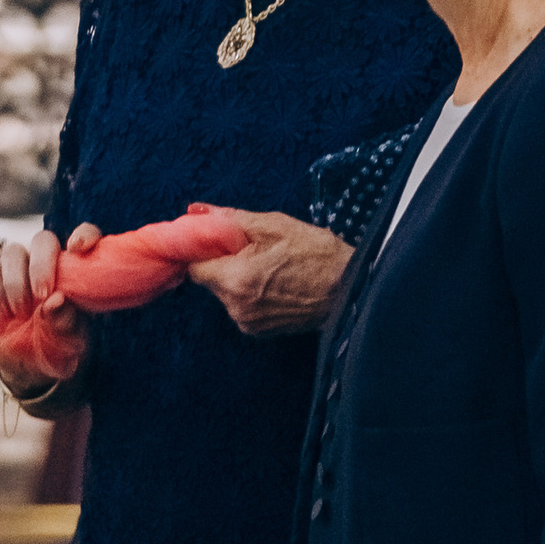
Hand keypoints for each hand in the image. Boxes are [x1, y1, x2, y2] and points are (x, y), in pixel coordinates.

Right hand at [0, 222, 97, 401]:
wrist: (27, 365)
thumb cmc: (56, 347)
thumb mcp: (68, 342)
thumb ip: (65, 321)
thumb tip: (56, 301)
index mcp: (75, 269)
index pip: (85, 236)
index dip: (84, 235)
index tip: (78, 248)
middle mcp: (46, 259)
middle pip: (42, 241)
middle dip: (40, 266)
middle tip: (41, 296)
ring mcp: (18, 265)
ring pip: (12, 252)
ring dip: (14, 282)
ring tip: (18, 313)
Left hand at [183, 206, 351, 338]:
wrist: (350, 290)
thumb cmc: (315, 254)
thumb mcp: (272, 225)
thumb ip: (229, 219)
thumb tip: (195, 211)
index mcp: (235, 281)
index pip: (194, 267)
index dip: (203, 250)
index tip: (220, 240)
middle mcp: (236, 308)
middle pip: (210, 280)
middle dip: (224, 262)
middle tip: (254, 248)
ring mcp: (249, 323)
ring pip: (226, 293)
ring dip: (238, 277)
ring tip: (270, 265)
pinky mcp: (260, 332)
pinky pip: (242, 306)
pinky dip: (250, 293)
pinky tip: (275, 282)